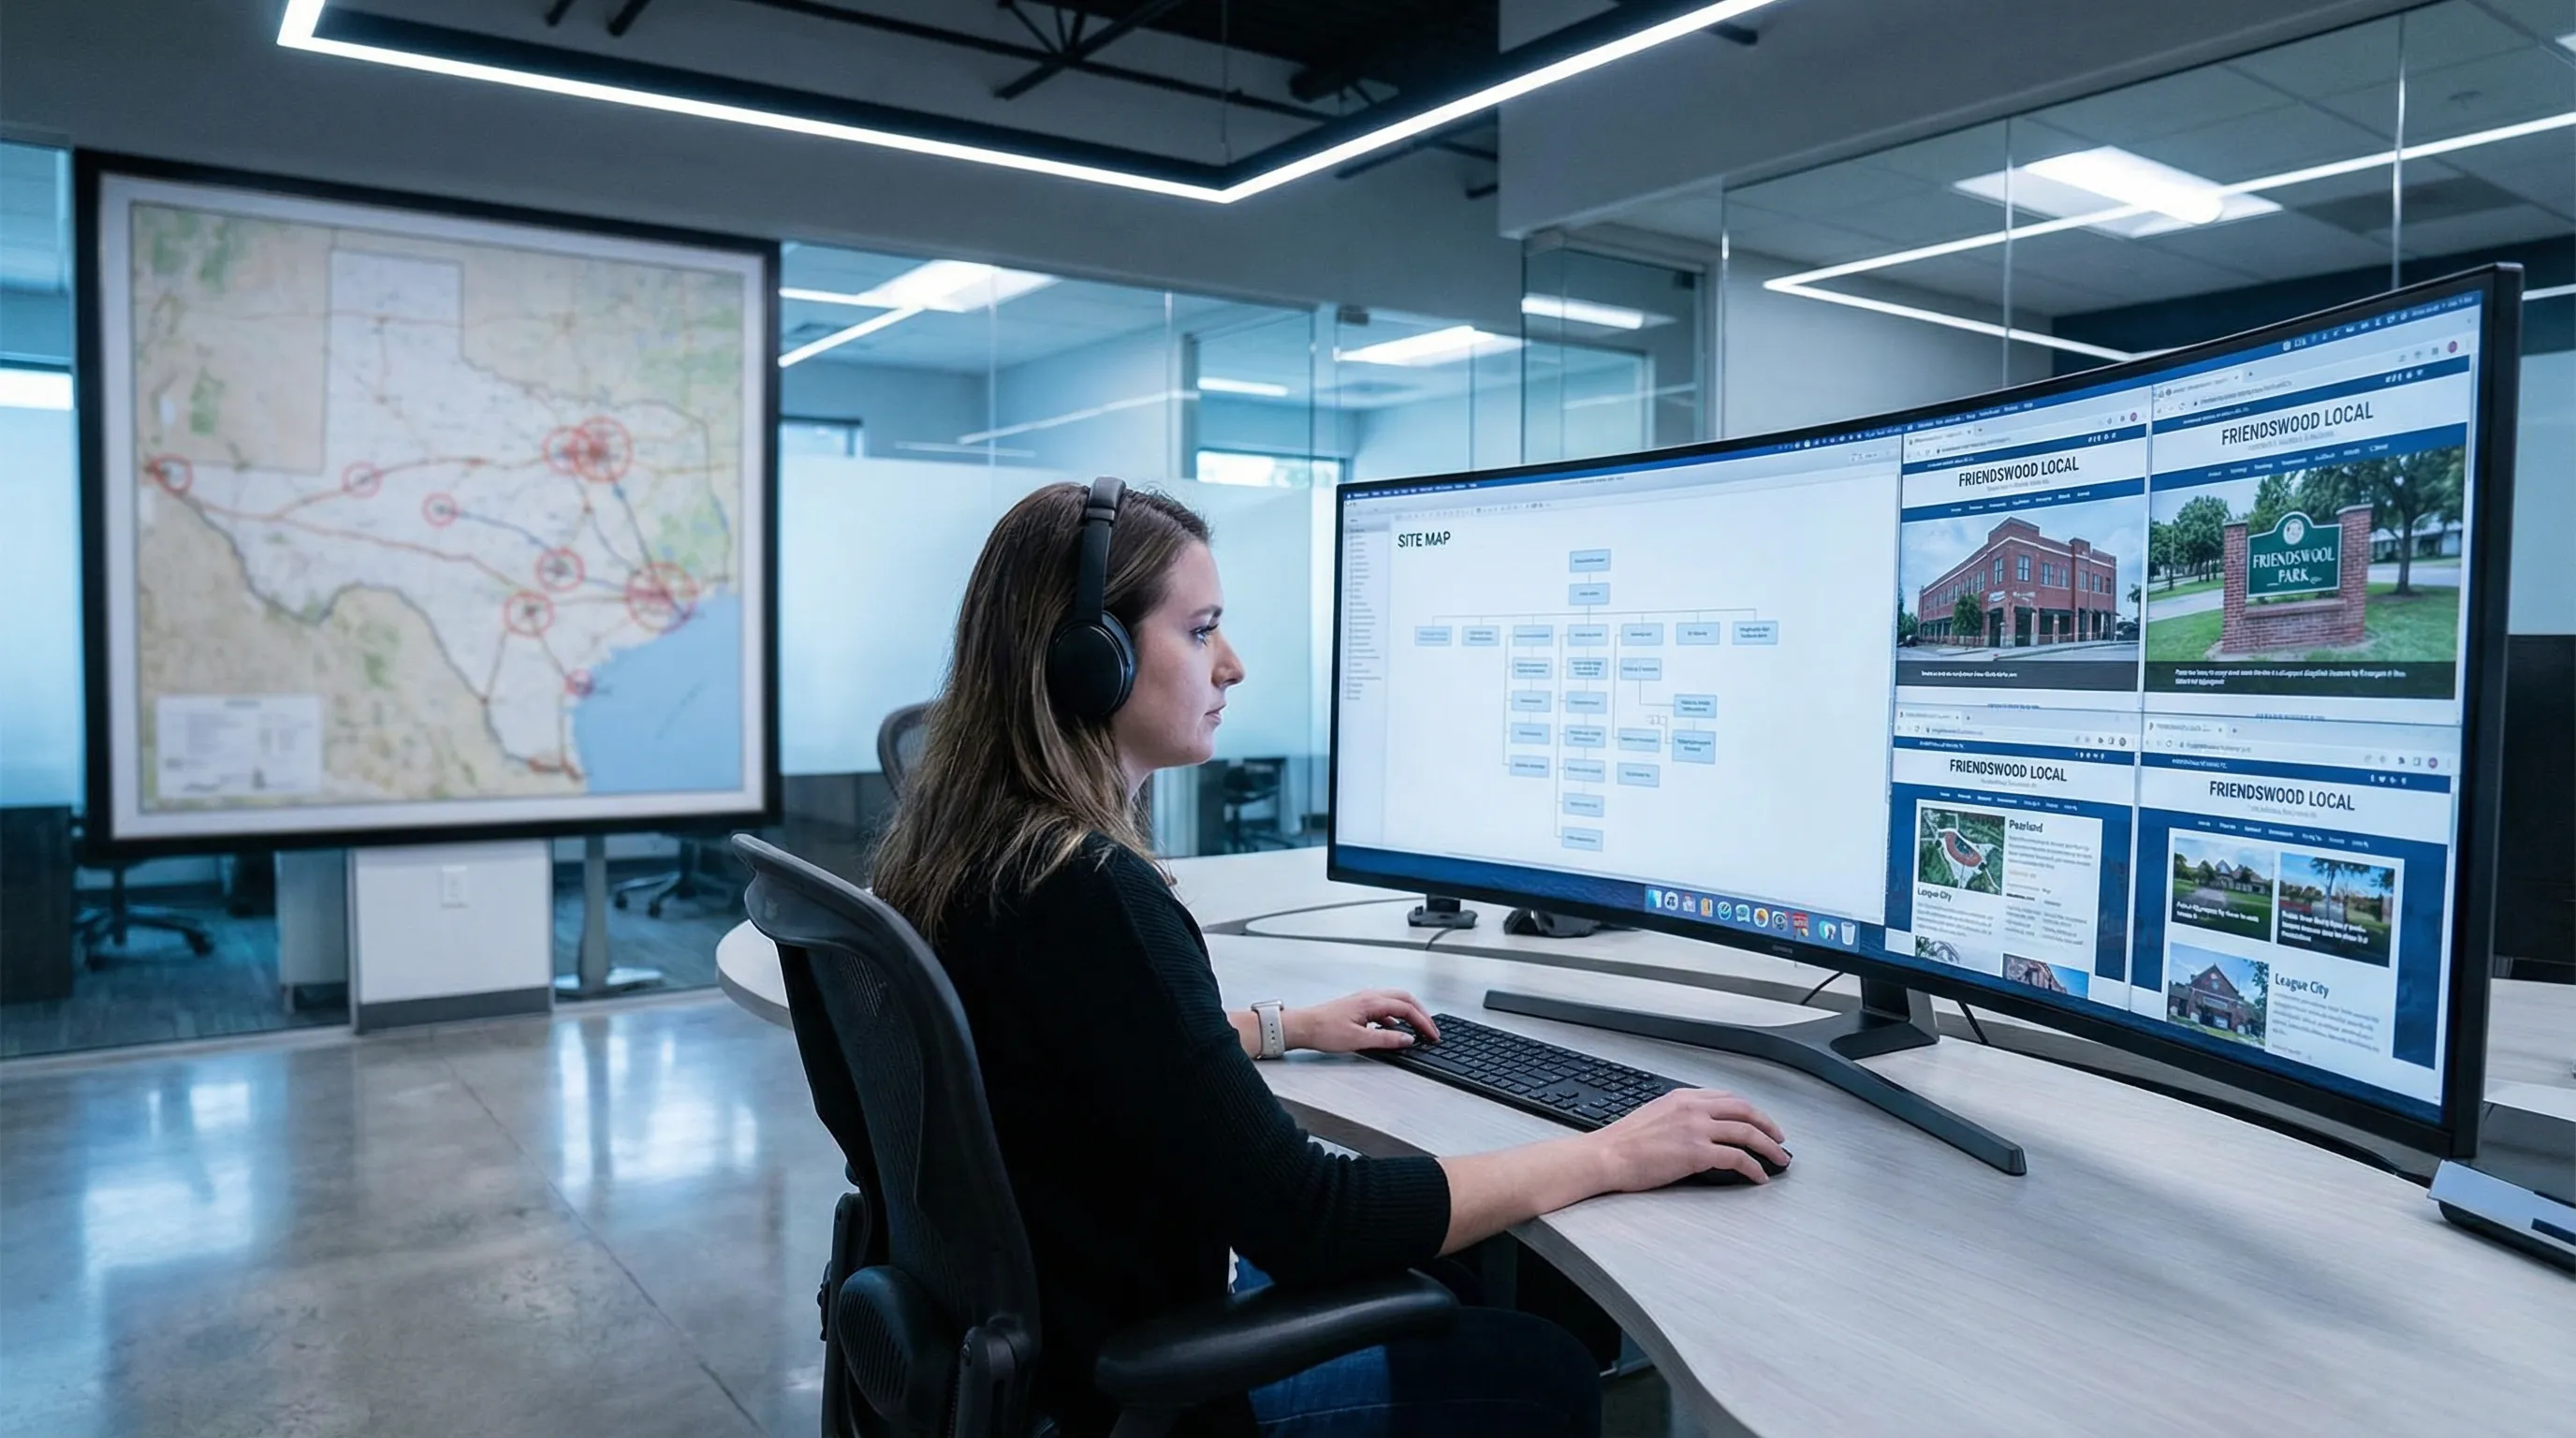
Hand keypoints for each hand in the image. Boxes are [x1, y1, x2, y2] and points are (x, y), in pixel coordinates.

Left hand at [1286, 989, 1440, 1053]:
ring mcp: (1364, 1000)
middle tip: (1432, 1029)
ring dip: (1410, 1014)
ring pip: (1395, 1002)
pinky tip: (1395, 1030)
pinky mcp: (1359, 1007)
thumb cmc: (1324, 1030)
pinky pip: (1385, 1008)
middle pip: (1405, 999)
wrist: (1303, 1027)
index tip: (1432, 1035)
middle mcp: (1370, 996)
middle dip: (1422, 1014)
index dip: (1423, 1022)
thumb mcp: (1359, 1039)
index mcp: (1372, 1001)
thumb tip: (1408, 1039)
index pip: (1407, 1009)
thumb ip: (1387, 1039)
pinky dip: (1396, 1017)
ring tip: (1419, 1029)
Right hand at [1588, 1089, 1788, 1188]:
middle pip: (1745, 1111)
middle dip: (1769, 1125)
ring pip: (1748, 1132)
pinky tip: (1758, 1176)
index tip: (1760, 1122)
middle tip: (1779, 1139)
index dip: (1750, 1111)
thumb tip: (1698, 1129)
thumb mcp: (1653, 1115)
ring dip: (1769, 1147)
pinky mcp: (1697, 1153)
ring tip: (1778, 1159)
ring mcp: (1696, 1129)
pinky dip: (1754, 1168)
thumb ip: (1679, 1116)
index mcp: (1682, 1097)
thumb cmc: (1622, 1142)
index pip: (1728, 1098)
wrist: (1606, 1155)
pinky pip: (1738, 1158)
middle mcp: (1693, 1109)